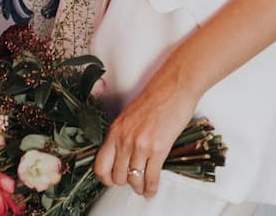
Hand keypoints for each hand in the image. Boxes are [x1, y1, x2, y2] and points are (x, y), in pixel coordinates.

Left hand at [92, 63, 199, 198]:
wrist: (175, 86)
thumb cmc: (157, 95)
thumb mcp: (130, 115)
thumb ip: (124, 134)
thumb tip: (123, 153)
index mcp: (116, 130)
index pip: (100, 166)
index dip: (106, 178)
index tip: (112, 180)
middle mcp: (124, 139)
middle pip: (117, 177)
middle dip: (125, 182)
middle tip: (132, 181)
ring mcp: (140, 145)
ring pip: (134, 180)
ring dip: (139, 188)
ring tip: (143, 188)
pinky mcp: (158, 149)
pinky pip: (150, 178)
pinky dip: (151, 188)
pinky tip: (152, 189)